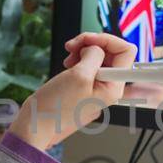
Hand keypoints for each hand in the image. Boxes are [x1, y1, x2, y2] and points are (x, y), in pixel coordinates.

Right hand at [9, 33, 135, 150]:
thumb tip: (97, 48)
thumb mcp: (79, 75)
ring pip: (99, 57)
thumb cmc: (56, 107)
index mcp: (113, 87)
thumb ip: (94, 56)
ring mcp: (97, 87)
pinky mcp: (85, 86)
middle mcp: (108, 88)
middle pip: (113, 53)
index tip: (89, 40)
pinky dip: (79, 58)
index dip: (107, 40)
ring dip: (84, 50)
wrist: (37, 122)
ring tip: (69, 55)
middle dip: (93, 44)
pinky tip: (68, 63)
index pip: (126, 52)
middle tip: (74, 46)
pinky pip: (88, 66)